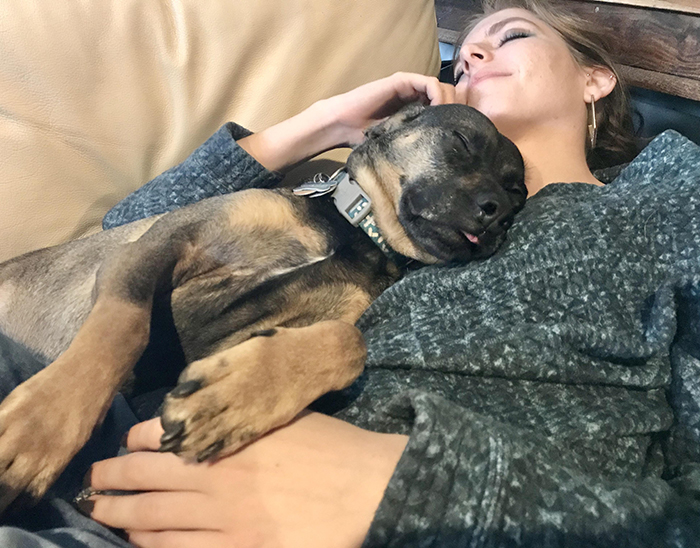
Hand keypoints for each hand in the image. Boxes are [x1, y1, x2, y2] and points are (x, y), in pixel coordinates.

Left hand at [82, 413, 408, 547]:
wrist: (367, 485)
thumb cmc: (331, 445)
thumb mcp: (282, 414)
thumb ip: (240, 415)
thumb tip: (208, 418)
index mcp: (226, 436)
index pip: (159, 434)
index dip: (134, 440)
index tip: (127, 445)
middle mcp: (215, 476)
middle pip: (144, 477)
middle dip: (111, 478)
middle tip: (94, 482)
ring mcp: (224, 518)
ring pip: (153, 519)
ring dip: (121, 516)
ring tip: (103, 514)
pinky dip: (154, 547)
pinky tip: (141, 543)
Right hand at [239, 72, 458, 171]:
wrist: (343, 126)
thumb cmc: (367, 141)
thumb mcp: (400, 148)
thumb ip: (416, 148)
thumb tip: (441, 175)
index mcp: (419, 111)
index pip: (449, 110)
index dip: (459, 120)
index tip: (464, 138)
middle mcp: (417, 97)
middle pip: (452, 98)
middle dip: (459, 111)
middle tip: (461, 131)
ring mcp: (411, 87)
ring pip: (445, 89)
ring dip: (451, 104)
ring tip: (448, 123)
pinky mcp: (403, 81)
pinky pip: (430, 83)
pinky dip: (438, 96)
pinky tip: (437, 112)